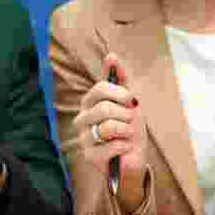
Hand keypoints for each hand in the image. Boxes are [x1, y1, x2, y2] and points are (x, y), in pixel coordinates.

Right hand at [72, 53, 147, 214]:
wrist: (133, 158)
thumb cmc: (129, 129)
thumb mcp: (129, 102)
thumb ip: (120, 80)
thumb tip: (110, 55)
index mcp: (90, 102)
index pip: (101, 88)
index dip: (122, 94)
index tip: (132, 102)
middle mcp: (82, 118)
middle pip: (105, 108)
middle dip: (126, 116)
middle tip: (130, 123)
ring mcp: (83, 137)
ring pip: (108, 127)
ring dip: (126, 131)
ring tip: (127, 136)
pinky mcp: (88, 155)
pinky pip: (111, 146)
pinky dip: (124, 146)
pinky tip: (125, 148)